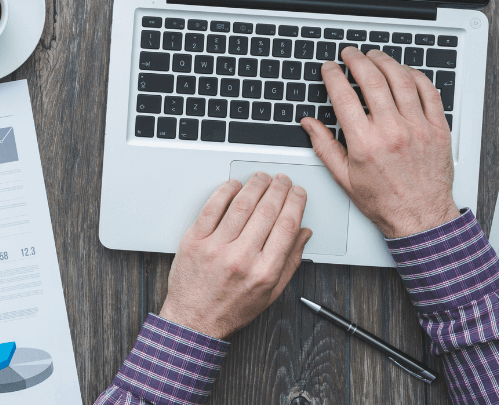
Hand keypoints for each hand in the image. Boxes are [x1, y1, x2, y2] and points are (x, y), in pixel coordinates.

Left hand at [158, 173, 311, 339]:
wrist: (194, 320)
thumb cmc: (232, 308)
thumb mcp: (271, 293)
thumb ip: (291, 261)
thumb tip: (304, 233)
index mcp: (264, 271)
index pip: (287, 226)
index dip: (295, 203)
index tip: (298, 193)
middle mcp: (241, 258)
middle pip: (266, 211)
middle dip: (279, 189)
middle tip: (283, 180)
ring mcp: (216, 248)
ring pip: (241, 205)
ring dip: (255, 185)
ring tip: (262, 178)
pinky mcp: (194, 241)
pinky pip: (211, 208)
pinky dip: (225, 192)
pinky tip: (234, 185)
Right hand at [300, 47, 458, 238]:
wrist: (421, 217)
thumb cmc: (384, 201)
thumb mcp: (344, 177)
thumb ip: (324, 146)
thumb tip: (309, 124)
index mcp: (365, 143)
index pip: (344, 96)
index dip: (333, 75)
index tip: (329, 68)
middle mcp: (392, 131)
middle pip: (372, 80)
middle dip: (357, 60)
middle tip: (350, 54)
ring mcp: (417, 128)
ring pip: (401, 80)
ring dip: (385, 62)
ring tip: (374, 56)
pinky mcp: (437, 129)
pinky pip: (428, 92)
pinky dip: (415, 76)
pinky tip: (404, 72)